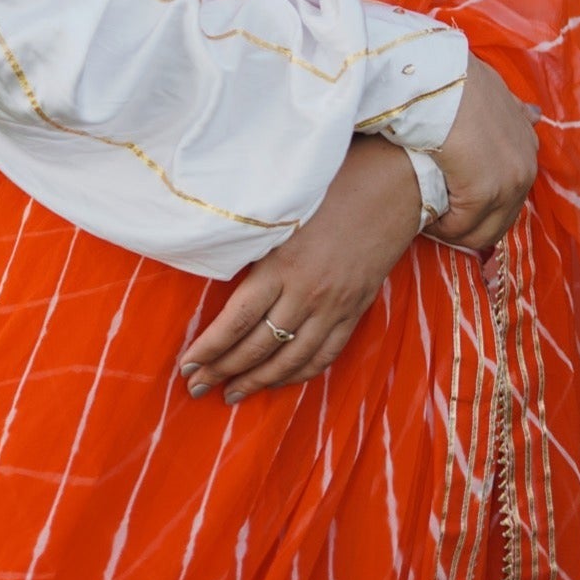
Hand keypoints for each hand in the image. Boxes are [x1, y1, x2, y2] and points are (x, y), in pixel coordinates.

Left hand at [176, 135, 421, 404]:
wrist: (393, 187)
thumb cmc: (331, 185)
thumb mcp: (283, 208)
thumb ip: (253, 240)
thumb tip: (212, 257)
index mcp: (283, 265)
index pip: (238, 321)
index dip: (210, 348)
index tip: (187, 365)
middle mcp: (307, 294)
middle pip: (259, 347)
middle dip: (224, 371)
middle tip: (197, 387)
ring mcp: (334, 307)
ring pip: (291, 360)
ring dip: (258, 382)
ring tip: (231, 394)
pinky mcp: (355, 311)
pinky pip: (324, 355)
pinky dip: (299, 373)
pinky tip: (279, 381)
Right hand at [423, 57, 537, 252]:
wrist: (440, 77)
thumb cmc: (455, 80)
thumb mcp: (495, 91)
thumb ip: (514, 108)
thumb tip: (536, 114)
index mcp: (528, 146)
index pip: (510, 194)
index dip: (481, 204)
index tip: (452, 200)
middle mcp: (526, 167)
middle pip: (500, 220)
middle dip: (467, 224)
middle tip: (437, 216)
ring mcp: (509, 182)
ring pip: (482, 232)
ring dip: (454, 231)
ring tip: (427, 219)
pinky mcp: (484, 192)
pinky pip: (460, 227)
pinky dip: (440, 227)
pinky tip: (423, 215)